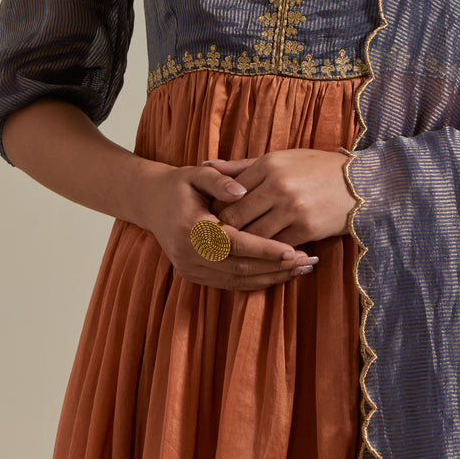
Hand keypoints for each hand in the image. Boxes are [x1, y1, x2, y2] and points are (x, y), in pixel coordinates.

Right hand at [140, 162, 318, 289]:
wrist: (152, 203)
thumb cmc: (180, 184)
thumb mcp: (195, 173)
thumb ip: (219, 179)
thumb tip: (243, 190)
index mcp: (191, 228)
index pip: (234, 243)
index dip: (264, 248)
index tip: (292, 250)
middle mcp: (189, 254)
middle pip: (239, 267)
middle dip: (275, 267)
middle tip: (307, 262)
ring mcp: (190, 268)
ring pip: (237, 280)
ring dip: (271, 277)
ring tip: (301, 270)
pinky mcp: (193, 276)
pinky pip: (229, 284)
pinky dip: (256, 281)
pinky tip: (279, 275)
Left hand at [203, 149, 356, 247]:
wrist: (360, 182)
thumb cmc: (316, 168)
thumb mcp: (280, 159)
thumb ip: (241, 166)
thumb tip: (206, 165)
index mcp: (269, 164)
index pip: (228, 194)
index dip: (216, 212)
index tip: (210, 222)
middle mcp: (278, 185)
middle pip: (234, 218)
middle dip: (222, 234)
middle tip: (216, 243)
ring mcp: (292, 208)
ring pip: (252, 237)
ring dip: (243, 248)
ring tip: (236, 252)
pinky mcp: (306, 229)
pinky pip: (276, 248)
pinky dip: (268, 253)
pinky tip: (264, 254)